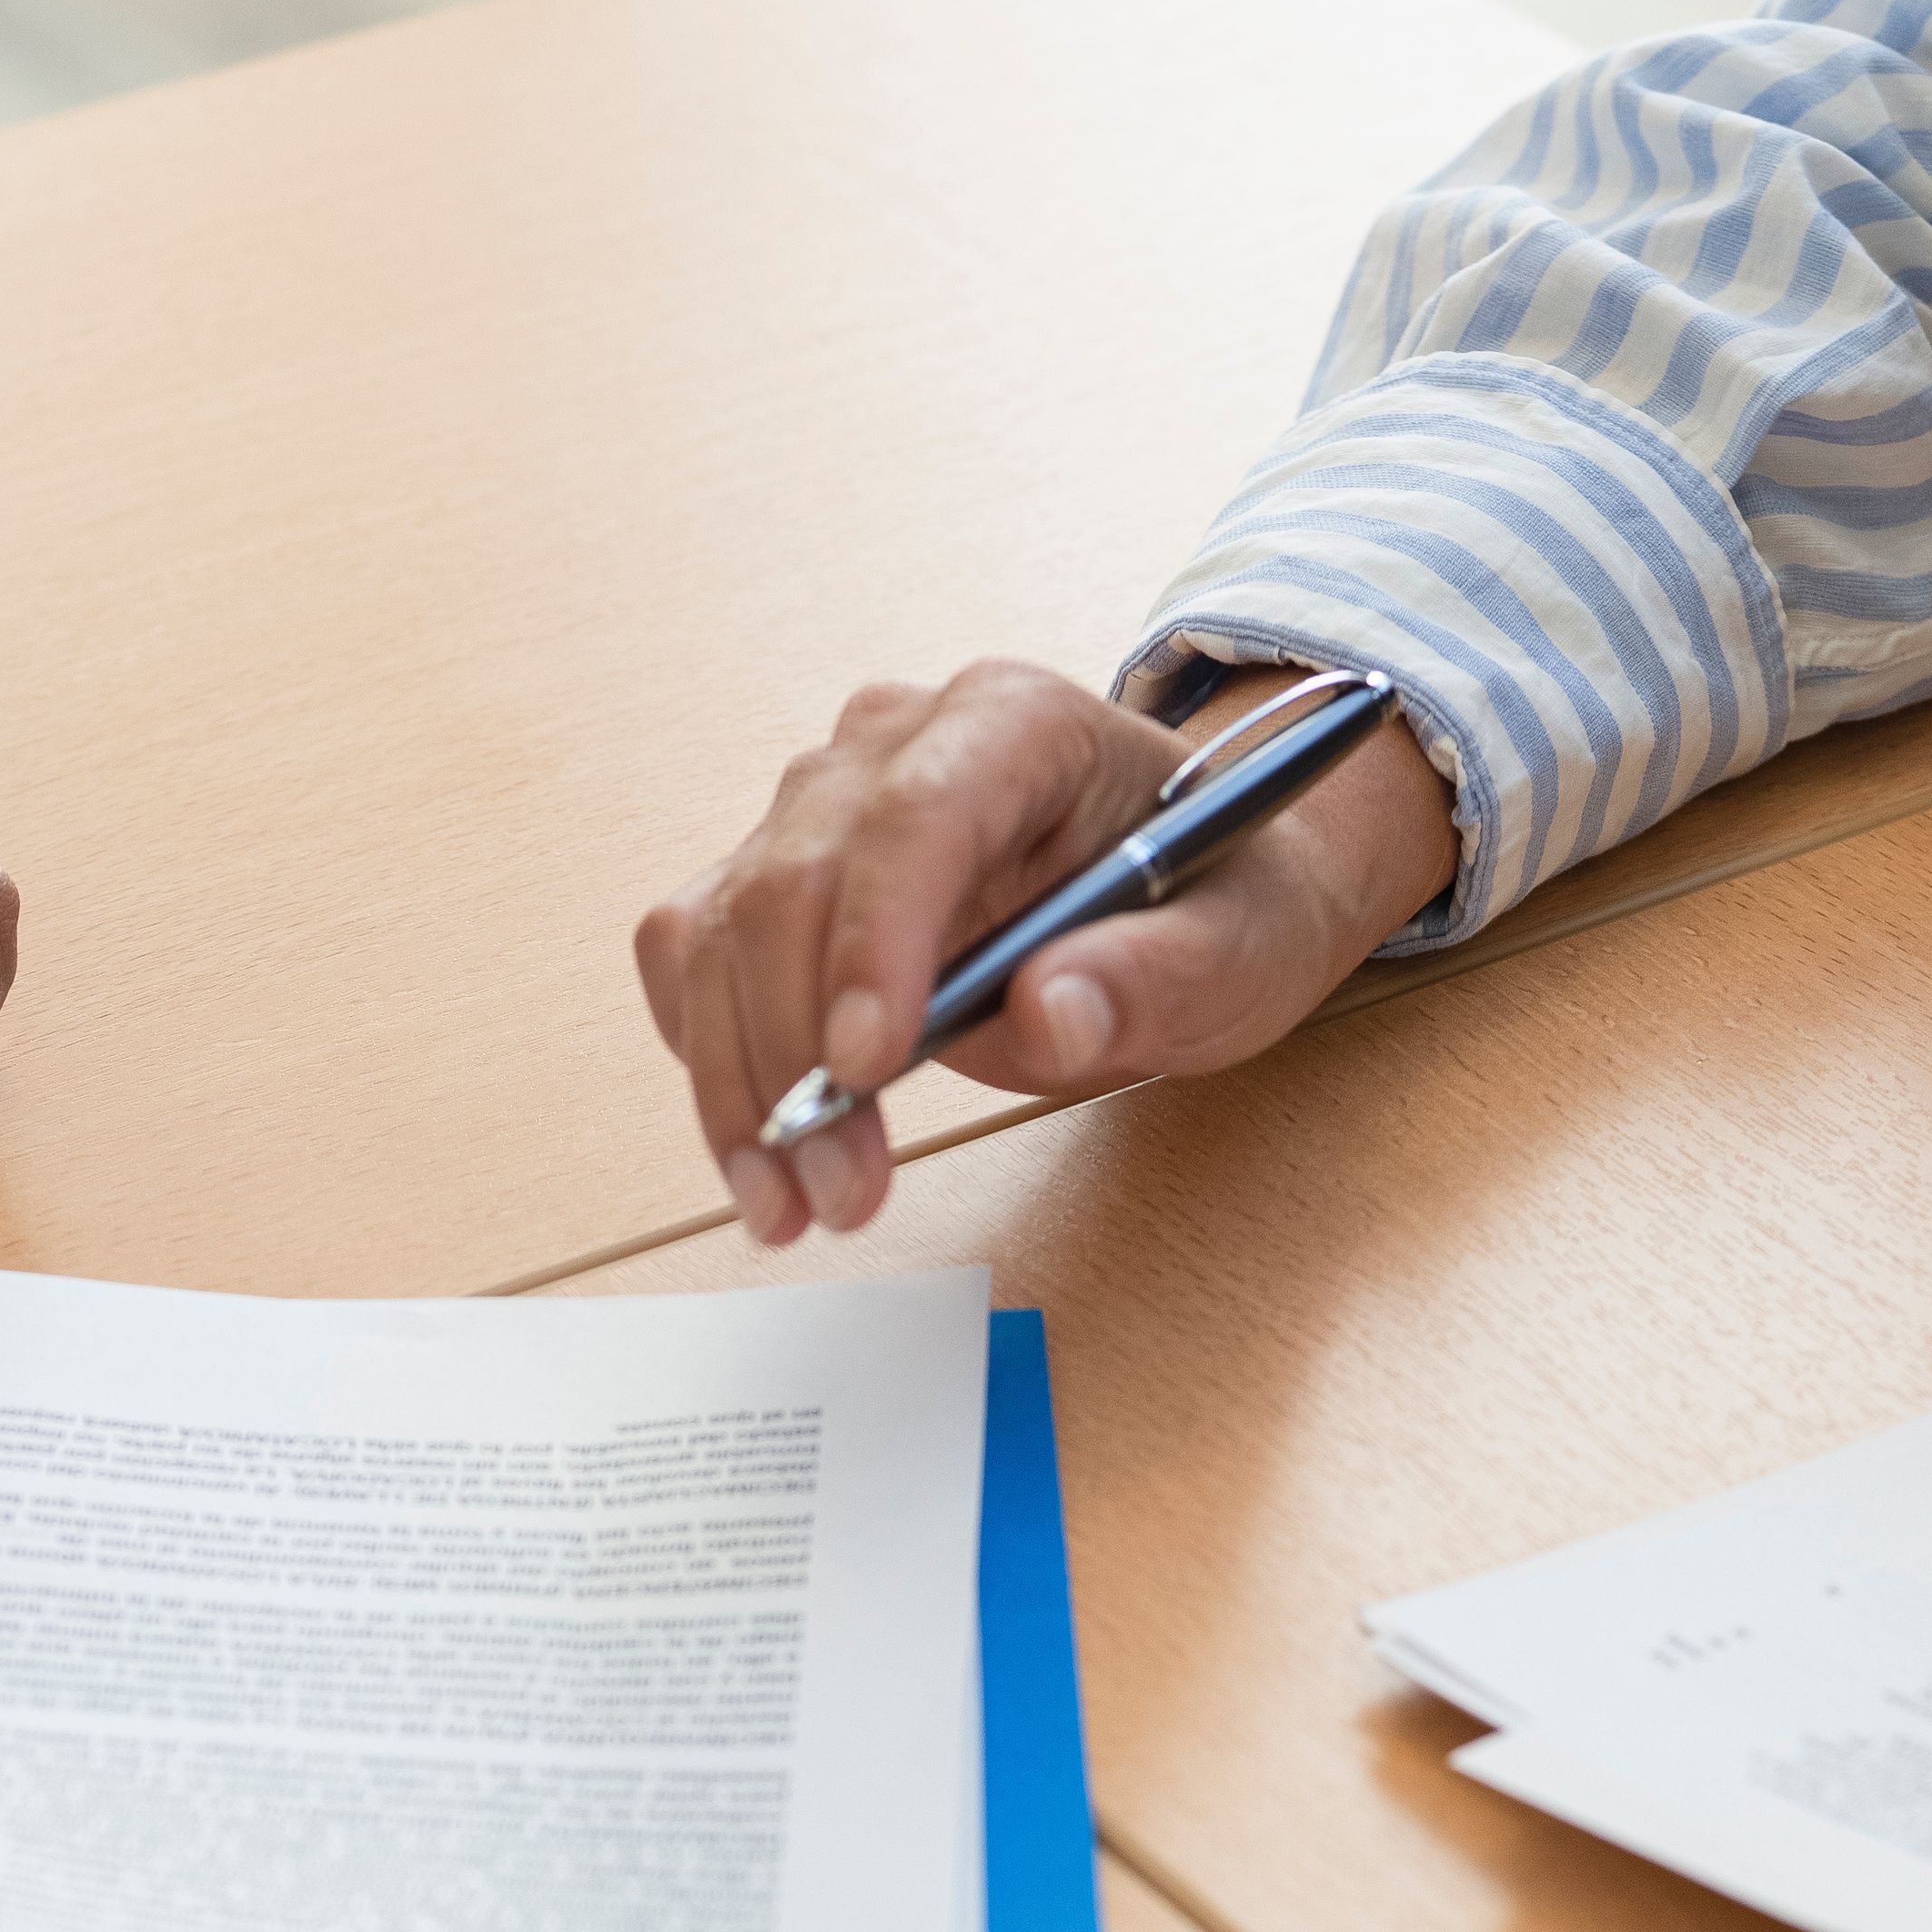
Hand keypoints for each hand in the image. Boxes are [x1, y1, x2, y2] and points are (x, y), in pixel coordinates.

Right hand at [635, 657, 1460, 1241]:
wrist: (1180, 892)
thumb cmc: (1212, 903)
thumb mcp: (1236, 949)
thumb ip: (1154, 976)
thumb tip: (1050, 1013)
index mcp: (1018, 723)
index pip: (916, 812)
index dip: (873, 939)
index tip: (864, 1067)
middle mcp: (896, 743)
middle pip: (796, 879)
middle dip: (800, 1052)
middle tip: (843, 1194)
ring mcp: (820, 804)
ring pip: (725, 928)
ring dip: (742, 1083)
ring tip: (795, 1207)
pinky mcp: (772, 875)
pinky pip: (695, 956)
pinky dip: (709, 1061)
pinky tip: (760, 1153)